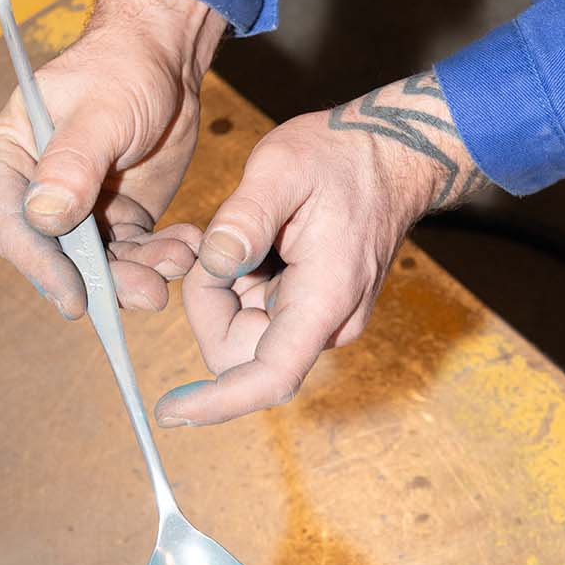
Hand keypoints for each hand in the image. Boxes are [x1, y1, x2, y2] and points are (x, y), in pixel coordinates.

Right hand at [0, 0, 225, 316]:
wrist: (165, 61)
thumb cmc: (121, 69)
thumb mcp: (102, 111)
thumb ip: (73, 161)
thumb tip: (43, 217)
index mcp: (6, 159)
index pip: (12, 226)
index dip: (41, 267)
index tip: (76, 297)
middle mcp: (34, 193)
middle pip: (57, 258)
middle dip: (104, 282)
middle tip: (149, 293)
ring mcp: (77, 212)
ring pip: (100, 266)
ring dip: (139, 275)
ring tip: (179, 261)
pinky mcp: (118, 221)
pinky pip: (134, 255)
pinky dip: (160, 258)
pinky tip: (189, 246)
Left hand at [154, 70, 485, 425]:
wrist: (395, 154)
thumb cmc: (345, 157)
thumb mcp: (284, 167)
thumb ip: (245, 217)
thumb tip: (215, 262)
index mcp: (324, 298)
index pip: (269, 377)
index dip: (217, 401)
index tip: (170, 410)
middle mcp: (326, 323)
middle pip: (237, 349)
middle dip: (210, 301)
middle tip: (218, 240)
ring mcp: (321, 319)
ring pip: (241, 331)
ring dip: (225, 288)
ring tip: (248, 230)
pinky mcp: (311, 310)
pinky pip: (256, 314)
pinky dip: (239, 284)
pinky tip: (258, 240)